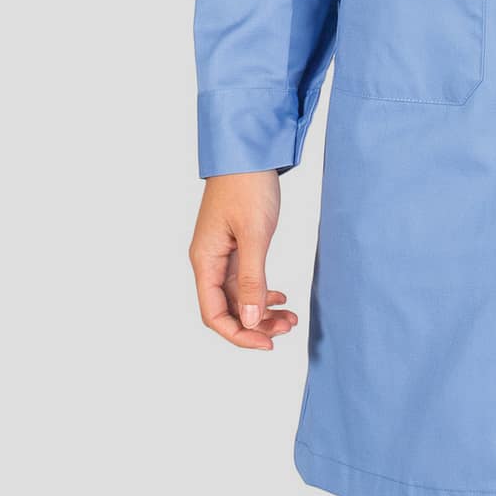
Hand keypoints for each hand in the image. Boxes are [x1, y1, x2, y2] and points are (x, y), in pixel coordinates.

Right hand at [190, 172, 297, 349]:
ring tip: (290, 316)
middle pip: (227, 309)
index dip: (239, 334)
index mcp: (205, 261)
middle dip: (256, 324)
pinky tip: (280, 296)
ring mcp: (222, 253)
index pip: (214, 314)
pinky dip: (263, 291)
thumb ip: (253, 280)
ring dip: (262, 310)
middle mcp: (209, 261)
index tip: (266, 343)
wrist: (249, 151)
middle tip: (288, 327)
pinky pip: (245, 279)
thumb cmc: (247, 186)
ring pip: (239, 296)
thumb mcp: (254, 234)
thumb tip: (252, 320)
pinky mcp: (236, 244)